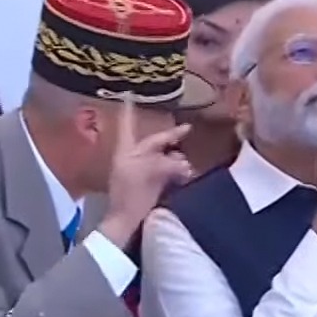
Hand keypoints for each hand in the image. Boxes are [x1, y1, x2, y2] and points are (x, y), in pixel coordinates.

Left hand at [99, 99, 192, 247]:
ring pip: (164, 158)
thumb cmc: (130, 194)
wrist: (127, 223)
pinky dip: (178, 172)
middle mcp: (133, 159)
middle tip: (188, 130)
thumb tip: (184, 162)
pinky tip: (187, 174)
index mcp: (127, 151)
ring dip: (177, 160)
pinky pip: (168, 172)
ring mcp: (142, 173)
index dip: (129, 110)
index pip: (128, 125)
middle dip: (171, 139)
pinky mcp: (151, 186)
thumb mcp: (148, 172)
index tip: (128, 93)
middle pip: (154, 142)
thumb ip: (167, 163)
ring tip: (189, 165)